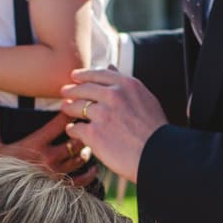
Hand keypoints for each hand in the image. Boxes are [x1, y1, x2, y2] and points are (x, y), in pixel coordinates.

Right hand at [0, 97, 95, 184]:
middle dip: (82, 131)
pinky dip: (90, 173)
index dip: (70, 112)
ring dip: (86, 150)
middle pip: (76, 139)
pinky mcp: (60, 188)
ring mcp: (57, 174)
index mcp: (36, 144)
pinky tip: (92, 168)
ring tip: (86, 145)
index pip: (60, 123)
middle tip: (85, 125)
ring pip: (81, 158)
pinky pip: (82, 180)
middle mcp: (50, 158)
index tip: (74, 106)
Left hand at [61, 69, 166, 183]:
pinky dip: (72, 130)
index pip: (98, 74)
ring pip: (75, 106)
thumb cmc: (155, 130)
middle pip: (83, 88)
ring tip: (66, 109)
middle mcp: (113, 96)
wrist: (158, 155)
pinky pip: (75, 128)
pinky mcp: (94, 133)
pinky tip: (73, 131)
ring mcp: (102, 114)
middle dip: (71, 90)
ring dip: (69, 108)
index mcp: (127, 85)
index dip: (83, 75)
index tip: (75, 77)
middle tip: (64, 92)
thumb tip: (111, 67)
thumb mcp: (146, 98)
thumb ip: (125, 83)